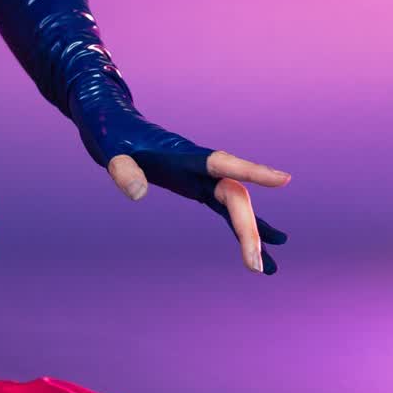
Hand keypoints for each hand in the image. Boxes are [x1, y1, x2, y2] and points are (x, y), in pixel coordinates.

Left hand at [72, 92, 291, 275]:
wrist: (110, 122)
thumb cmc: (110, 133)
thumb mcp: (108, 151)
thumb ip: (122, 170)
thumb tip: (138, 196)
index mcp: (181, 155)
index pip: (222, 163)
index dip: (252, 171)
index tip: (284, 180)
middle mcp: (197, 167)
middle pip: (233, 196)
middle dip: (248, 229)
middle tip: (258, 267)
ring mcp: (198, 177)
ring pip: (234, 206)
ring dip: (252, 235)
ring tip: (271, 270)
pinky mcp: (193, 186)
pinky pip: (222, 211)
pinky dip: (238, 230)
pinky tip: (254, 253)